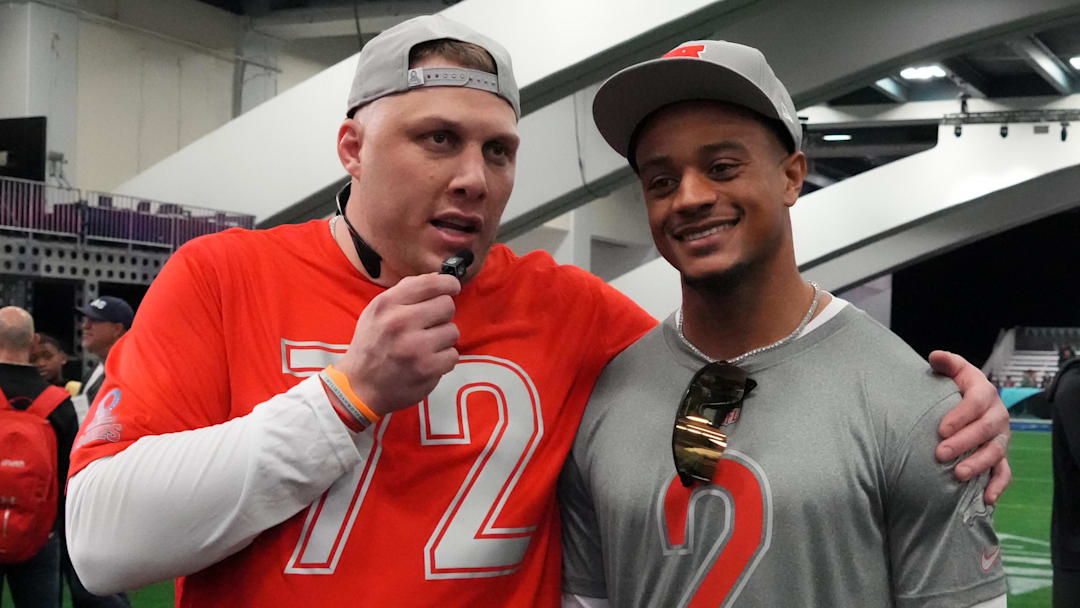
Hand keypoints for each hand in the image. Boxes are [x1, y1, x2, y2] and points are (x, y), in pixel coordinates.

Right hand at [336, 273, 460, 416]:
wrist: (359, 387)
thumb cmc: (372, 346)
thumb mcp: (376, 312)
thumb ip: (404, 292)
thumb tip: (437, 277)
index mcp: (387, 305)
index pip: (430, 284)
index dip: (448, 283)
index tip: (453, 287)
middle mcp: (400, 322)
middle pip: (447, 306)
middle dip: (442, 315)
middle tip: (430, 326)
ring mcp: (415, 347)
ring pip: (453, 331)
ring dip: (443, 340)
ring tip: (425, 347)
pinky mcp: (426, 369)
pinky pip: (453, 355)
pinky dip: (443, 360)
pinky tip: (427, 362)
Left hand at [929, 350, 1010, 503]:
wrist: (966, 402)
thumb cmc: (954, 386)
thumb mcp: (953, 371)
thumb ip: (946, 363)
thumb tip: (935, 356)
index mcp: (984, 393)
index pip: (975, 403)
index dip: (960, 416)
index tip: (941, 429)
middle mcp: (997, 415)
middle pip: (985, 430)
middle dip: (964, 443)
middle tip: (941, 454)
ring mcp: (1000, 437)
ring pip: (995, 453)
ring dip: (978, 465)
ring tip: (959, 475)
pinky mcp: (1000, 456)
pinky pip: (1004, 473)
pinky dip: (997, 486)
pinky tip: (986, 499)